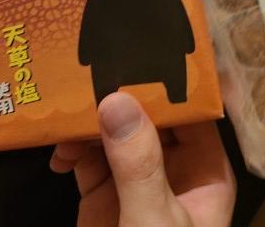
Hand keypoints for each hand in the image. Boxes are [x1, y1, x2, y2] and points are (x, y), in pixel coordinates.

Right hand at [50, 92, 234, 226]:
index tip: (139, 54)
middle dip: (121, 98)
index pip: (193, 112)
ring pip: (115, 132)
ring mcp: (136, 179)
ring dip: (90, 124)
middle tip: (92, 77)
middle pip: (150, 116)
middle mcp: (173, 168)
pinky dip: (72, 151)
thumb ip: (138, 164)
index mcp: (204, 170)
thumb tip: (117, 100)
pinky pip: (88, 157)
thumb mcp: (153, 221)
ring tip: (69, 120)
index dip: (170, 82)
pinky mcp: (103, 194)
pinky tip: (60, 156)